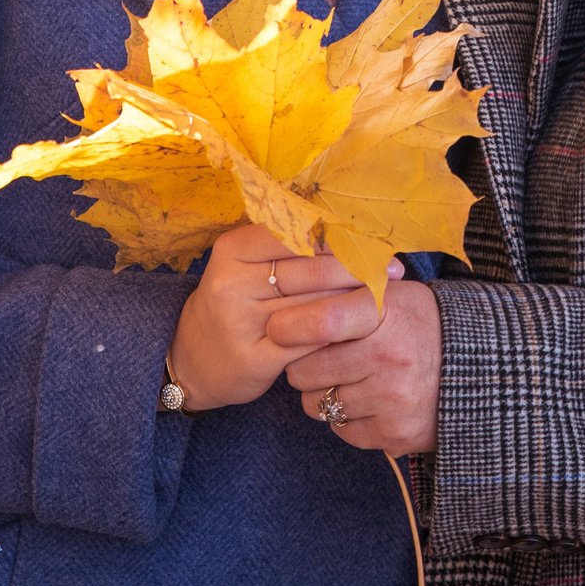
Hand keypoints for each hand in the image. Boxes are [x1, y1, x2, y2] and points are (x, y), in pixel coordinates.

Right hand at [165, 225, 399, 411]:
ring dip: (354, 302)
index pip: (297, 234)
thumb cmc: (234, 302)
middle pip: (311, 271)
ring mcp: (240, 325)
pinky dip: (337, 335)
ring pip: (314, 307)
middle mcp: (231, 284)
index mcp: (233, 250)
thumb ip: (287, 244)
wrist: (193, 359)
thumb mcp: (246, 265)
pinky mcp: (253, 360)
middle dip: (357, 269)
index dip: (339, 236)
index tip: (373, 239)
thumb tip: (348, 225)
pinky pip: (309, 343)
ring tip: (384, 294)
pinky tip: (359, 329)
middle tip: (391, 268)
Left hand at [277, 278, 440, 455]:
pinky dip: (345, 418)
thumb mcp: (394, 293)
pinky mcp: (393, 434)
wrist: (476, 370)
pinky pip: (339, 429)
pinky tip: (367, 400)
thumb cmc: (420, 324)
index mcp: (388, 314)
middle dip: (303, 364)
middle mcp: (390, 358)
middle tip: (320, 356)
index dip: (290, 325)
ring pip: (317, 404)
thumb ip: (346, 287)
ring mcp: (392, 400)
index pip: (322, 321)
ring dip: (322, 393)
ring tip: (348, 378)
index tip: (277, 327)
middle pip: (305, 370)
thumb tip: (292, 280)